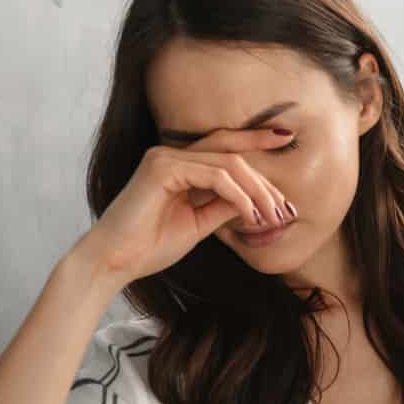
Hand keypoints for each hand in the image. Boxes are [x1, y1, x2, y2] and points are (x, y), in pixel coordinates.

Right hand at [73, 127, 297, 286]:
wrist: (116, 262)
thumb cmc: (151, 246)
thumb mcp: (200, 223)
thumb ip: (225, 205)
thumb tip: (257, 199)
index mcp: (179, 164)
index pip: (224, 148)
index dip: (256, 141)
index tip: (287, 140)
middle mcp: (170, 154)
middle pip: (232, 153)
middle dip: (266, 180)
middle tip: (288, 208)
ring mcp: (165, 157)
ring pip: (229, 165)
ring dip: (258, 192)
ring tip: (274, 218)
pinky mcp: (162, 168)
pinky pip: (216, 177)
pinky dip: (239, 196)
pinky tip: (251, 216)